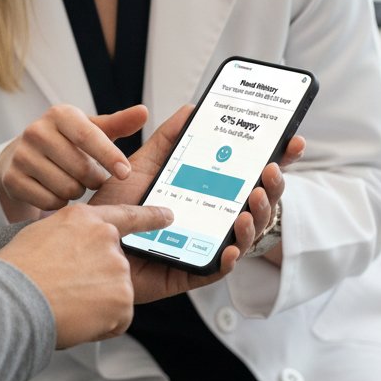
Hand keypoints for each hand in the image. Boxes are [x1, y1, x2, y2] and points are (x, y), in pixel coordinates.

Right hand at [0, 103, 147, 220]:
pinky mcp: (12, 178)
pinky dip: (58, 202)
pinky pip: (48, 201)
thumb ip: (118, 124)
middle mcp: (36, 130)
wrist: (21, 156)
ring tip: (73, 183)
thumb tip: (144, 112)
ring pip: (66, 188)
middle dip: (94, 180)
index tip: (126, 174)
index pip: (89, 136)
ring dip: (77, 192)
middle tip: (93, 179)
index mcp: (60, 114)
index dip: (110, 156)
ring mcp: (21, 155)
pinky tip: (56, 192)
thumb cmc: (66, 142)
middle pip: (80, 168)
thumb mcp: (91, 129)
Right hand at [0, 200, 173, 347]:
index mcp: (84, 218)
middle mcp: (106, 239)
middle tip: (66, 291)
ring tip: (65, 303)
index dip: (150, 217)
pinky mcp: (124, 298)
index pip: (125, 215)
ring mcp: (118, 268)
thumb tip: (77, 253)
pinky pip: (117, 318)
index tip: (169, 216)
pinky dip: (100, 325)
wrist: (12, 299)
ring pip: (115, 294)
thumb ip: (69, 238)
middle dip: (96, 282)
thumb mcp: (42, 235)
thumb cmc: (17, 271)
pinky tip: (77, 318)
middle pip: (115, 265)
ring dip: (96, 305)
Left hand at [91, 109, 304, 301]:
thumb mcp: (142, 164)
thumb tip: (193, 109)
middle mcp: (212, 219)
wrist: (87, 242)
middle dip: (273, 189)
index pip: (251, 176)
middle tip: (269, 172)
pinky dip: (228, 258)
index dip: (277, 161)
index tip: (293, 143)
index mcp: (208, 192)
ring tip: (250, 202)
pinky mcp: (190, 271)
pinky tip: (229, 247)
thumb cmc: (115, 206)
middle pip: (258, 205)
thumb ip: (168, 139)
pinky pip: (217, 269)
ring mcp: (206, 245)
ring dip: (255, 220)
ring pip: (245, 237)